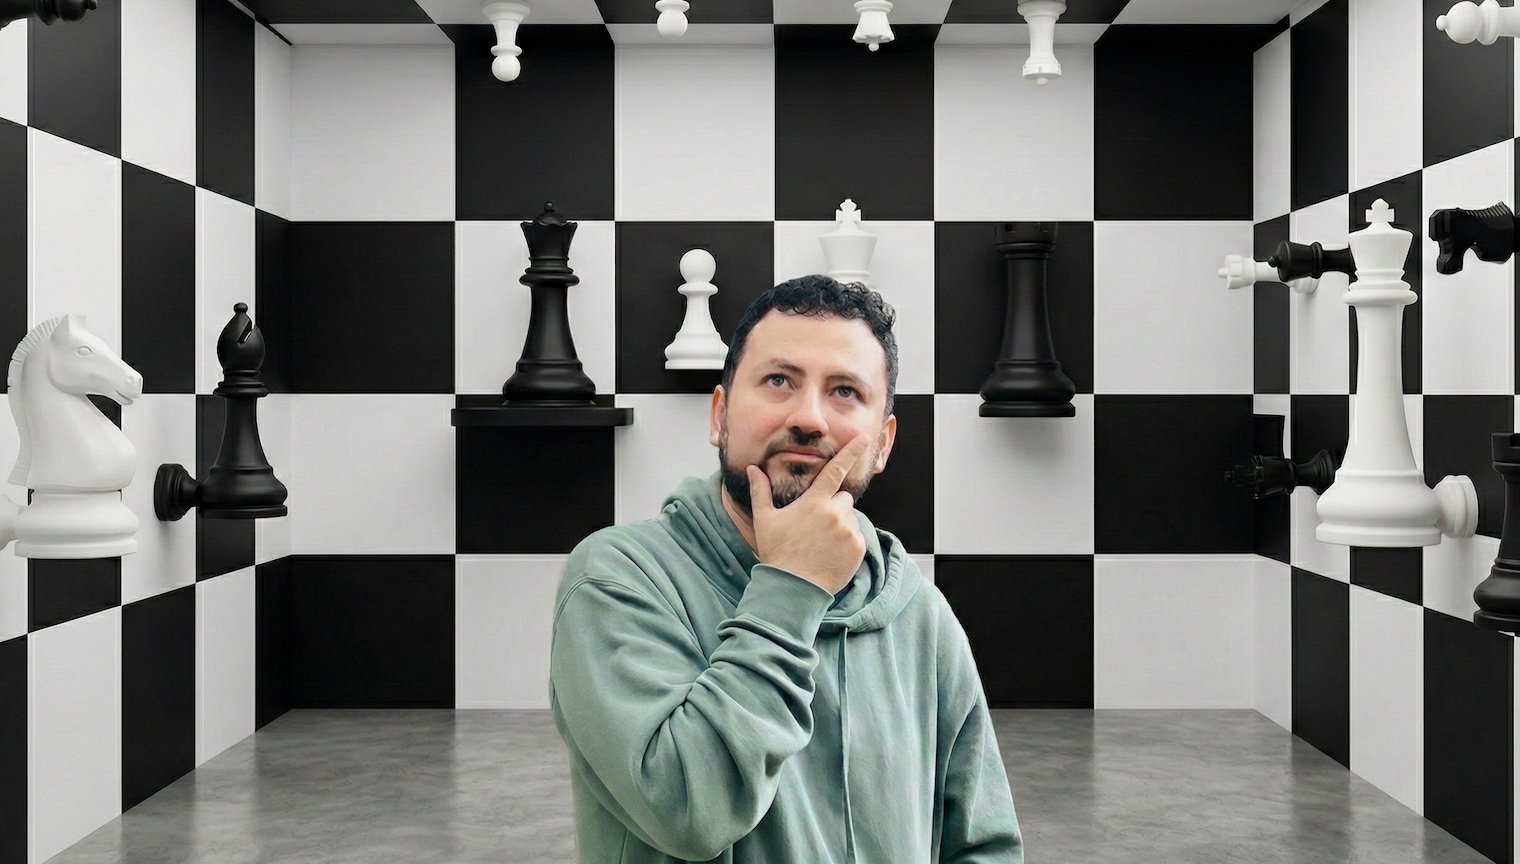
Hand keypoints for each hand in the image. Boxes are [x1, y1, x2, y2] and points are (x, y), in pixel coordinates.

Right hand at [747, 434, 870, 594]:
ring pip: (850, 518)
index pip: (835, 470)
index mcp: (814, 502)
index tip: (863, 438)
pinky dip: (848, 542)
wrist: (792, 588)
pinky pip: (857, 536)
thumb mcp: (765, 520)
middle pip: (842, 498)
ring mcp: (848, 531)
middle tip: (815, 526)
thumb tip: (752, 469)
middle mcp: (834, 513)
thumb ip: (760, 491)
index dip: (851, 451)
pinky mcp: (858, 548)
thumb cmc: (776, 552)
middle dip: (833, 506)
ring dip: (841, 524)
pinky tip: (830, 554)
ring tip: (821, 543)